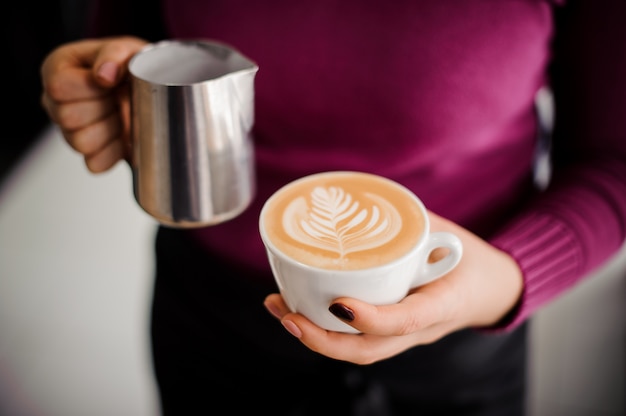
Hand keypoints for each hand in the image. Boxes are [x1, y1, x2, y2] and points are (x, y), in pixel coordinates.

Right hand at [40, 36, 147, 172]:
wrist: (151, 92)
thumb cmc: (133, 68)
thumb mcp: (128, 50)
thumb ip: (114, 54)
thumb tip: (104, 74)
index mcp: (58, 70)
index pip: (59, 87)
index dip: (90, 89)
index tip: (111, 83)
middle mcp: (55, 102)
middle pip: (68, 118)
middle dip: (103, 109)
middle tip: (119, 99)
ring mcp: (68, 132)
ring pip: (82, 143)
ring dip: (110, 130)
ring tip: (121, 114)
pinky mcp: (87, 155)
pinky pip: (96, 163)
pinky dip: (116, 151)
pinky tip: (123, 134)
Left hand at [263, 211, 522, 364]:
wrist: (489, 289)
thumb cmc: (468, 258)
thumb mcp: (446, 234)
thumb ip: (408, 221)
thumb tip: (357, 198)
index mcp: (442, 304)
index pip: (407, 321)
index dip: (371, 318)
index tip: (339, 305)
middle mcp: (420, 329)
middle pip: (370, 350)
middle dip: (322, 339)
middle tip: (287, 315)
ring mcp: (404, 336)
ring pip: (356, 349)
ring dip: (313, 335)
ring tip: (277, 307)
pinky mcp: (389, 331)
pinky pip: (355, 339)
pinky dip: (320, 328)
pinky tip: (291, 307)